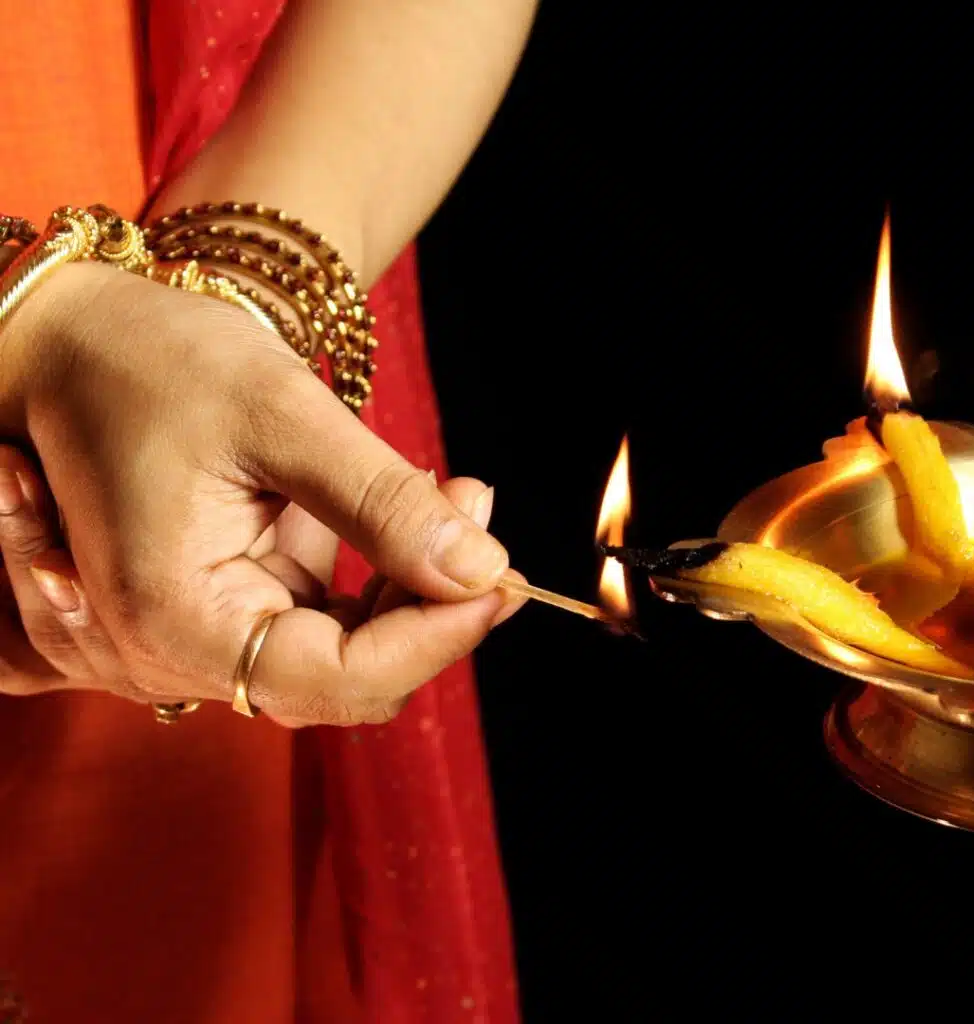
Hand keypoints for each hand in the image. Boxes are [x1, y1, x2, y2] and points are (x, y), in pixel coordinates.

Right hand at [0, 261, 522, 722]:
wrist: (83, 338)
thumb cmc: (154, 362)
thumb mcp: (281, 418)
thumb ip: (383, 505)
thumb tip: (479, 572)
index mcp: (175, 618)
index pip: (336, 678)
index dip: (433, 640)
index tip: (503, 582)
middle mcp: (179, 648)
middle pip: (345, 671)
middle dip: (429, 602)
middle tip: (480, 509)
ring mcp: (204, 630)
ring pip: (344, 645)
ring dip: (411, 579)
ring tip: (459, 493)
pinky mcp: (230, 599)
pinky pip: (323, 611)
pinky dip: (375, 566)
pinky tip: (409, 500)